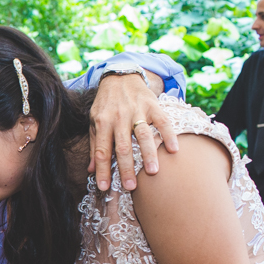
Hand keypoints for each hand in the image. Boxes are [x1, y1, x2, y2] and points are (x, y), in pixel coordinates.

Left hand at [89, 73, 178, 191]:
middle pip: (123, 146)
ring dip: (148, 154)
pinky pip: (162, 121)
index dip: (102, 170)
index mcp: (102, 123)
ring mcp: (137, 111)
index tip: (104, 187)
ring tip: (152, 172)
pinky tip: (174, 149)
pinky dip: (169, 134)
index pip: (101, 151)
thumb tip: (90, 170)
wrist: (120, 76)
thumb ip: (95, 145)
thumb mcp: (94, 121)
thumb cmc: (106, 103)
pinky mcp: (153, 105)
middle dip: (126, 168)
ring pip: (143, 135)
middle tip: (130, 186)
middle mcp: (119, 117)